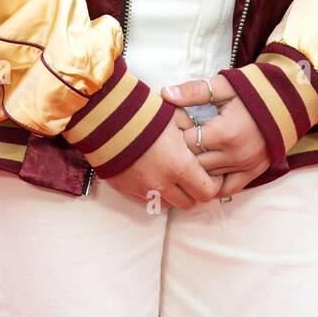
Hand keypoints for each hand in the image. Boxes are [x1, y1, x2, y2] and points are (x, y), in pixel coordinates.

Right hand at [98, 113, 225, 209]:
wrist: (106, 116)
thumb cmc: (143, 112)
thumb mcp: (174, 116)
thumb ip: (189, 132)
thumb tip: (199, 136)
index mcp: (179, 165)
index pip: (206, 192)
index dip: (211, 184)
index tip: (209, 174)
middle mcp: (162, 183)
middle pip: (187, 203)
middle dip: (192, 191)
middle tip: (190, 175)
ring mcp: (141, 188)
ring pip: (166, 204)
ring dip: (171, 193)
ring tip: (168, 174)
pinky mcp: (124, 188)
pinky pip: (144, 198)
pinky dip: (150, 190)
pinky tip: (148, 171)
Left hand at [161, 76, 270, 196]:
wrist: (291, 99)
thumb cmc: (256, 89)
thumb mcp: (224, 85)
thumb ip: (194, 91)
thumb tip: (165, 94)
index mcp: (225, 133)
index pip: (186, 143)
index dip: (174, 134)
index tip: (170, 125)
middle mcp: (235, 156)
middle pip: (193, 164)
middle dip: (180, 152)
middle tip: (174, 140)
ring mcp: (245, 167)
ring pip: (206, 178)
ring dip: (194, 167)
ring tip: (187, 153)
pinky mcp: (254, 173)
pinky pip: (227, 189)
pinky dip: (212, 184)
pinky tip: (203, 172)